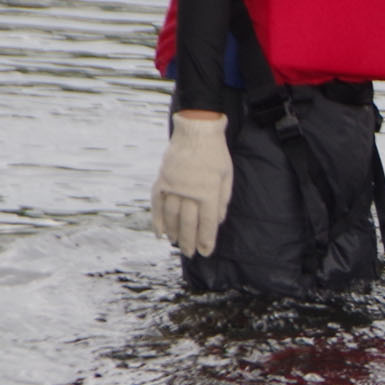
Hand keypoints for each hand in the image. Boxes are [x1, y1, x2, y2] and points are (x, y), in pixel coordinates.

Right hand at [151, 114, 232, 254]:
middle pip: (188, 223)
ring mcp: (173, 187)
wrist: (196, 130)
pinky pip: (157, 205)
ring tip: (176, 244)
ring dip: (174, 233)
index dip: (207, 240)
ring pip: (172, 217)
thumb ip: (222, 200)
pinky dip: (157, 220)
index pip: (208, 223)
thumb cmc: (215, 153)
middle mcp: (189, 192)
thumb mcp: (226, 176)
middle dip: (190, 242)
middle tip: (190, 254)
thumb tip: (218, 221)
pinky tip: (159, 232)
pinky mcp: (162, 180)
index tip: (205, 252)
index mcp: (209, 191)